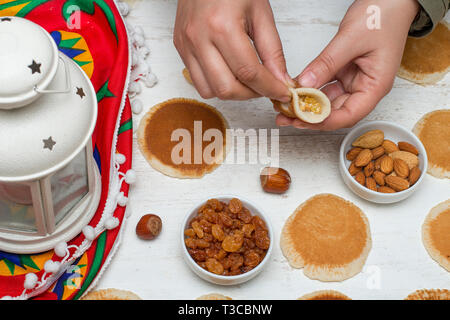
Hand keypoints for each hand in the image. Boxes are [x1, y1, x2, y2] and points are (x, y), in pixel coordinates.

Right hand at [173, 0, 291, 101]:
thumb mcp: (261, 13)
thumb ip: (272, 50)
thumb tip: (280, 80)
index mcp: (222, 26)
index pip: (249, 72)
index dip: (269, 88)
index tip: (283, 94)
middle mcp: (199, 38)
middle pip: (227, 88)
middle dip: (252, 94)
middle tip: (266, 87)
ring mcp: (186, 45)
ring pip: (211, 91)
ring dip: (233, 92)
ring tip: (247, 80)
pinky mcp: (180, 49)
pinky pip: (198, 82)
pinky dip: (216, 85)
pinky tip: (229, 72)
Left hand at [277, 0, 419, 129]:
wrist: (390, 0)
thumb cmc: (383, 16)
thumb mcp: (350, 39)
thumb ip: (327, 63)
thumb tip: (305, 84)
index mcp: (375, 86)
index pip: (349, 114)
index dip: (325, 121)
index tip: (302, 120)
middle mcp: (365, 88)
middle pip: (337, 113)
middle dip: (311, 118)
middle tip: (286, 117)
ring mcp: (354, 81)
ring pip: (328, 101)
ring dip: (308, 106)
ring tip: (285, 109)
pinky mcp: (344, 73)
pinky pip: (325, 87)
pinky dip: (310, 90)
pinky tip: (295, 92)